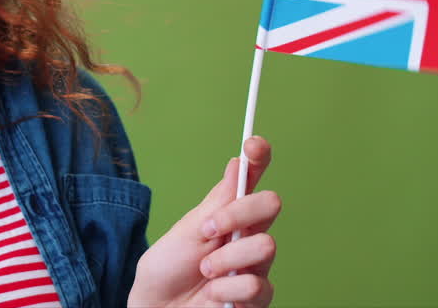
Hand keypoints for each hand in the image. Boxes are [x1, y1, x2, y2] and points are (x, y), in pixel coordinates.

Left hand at [128, 136, 280, 307]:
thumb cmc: (167, 270)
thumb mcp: (187, 230)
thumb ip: (217, 202)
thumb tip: (237, 163)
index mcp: (229, 212)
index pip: (252, 178)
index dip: (259, 157)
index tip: (252, 145)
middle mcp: (248, 234)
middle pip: (270, 203)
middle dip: (238, 214)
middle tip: (208, 231)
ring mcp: (256, 265)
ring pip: (265, 245)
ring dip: (226, 259)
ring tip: (205, 272)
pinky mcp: (257, 297)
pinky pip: (255, 284)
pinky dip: (227, 289)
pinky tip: (214, 294)